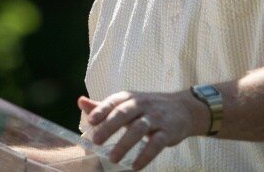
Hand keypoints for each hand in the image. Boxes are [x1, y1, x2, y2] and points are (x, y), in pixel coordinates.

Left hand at [78, 90, 206, 169]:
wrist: (183, 108)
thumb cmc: (148, 107)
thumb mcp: (127, 103)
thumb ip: (104, 106)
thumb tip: (80, 102)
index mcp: (130, 98)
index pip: (114, 101)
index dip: (102, 109)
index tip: (90, 120)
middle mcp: (142, 105)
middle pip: (125, 113)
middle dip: (110, 126)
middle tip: (96, 141)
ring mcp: (156, 118)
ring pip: (139, 129)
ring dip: (125, 144)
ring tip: (113, 159)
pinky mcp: (168, 131)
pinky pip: (157, 144)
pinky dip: (145, 155)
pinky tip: (135, 166)